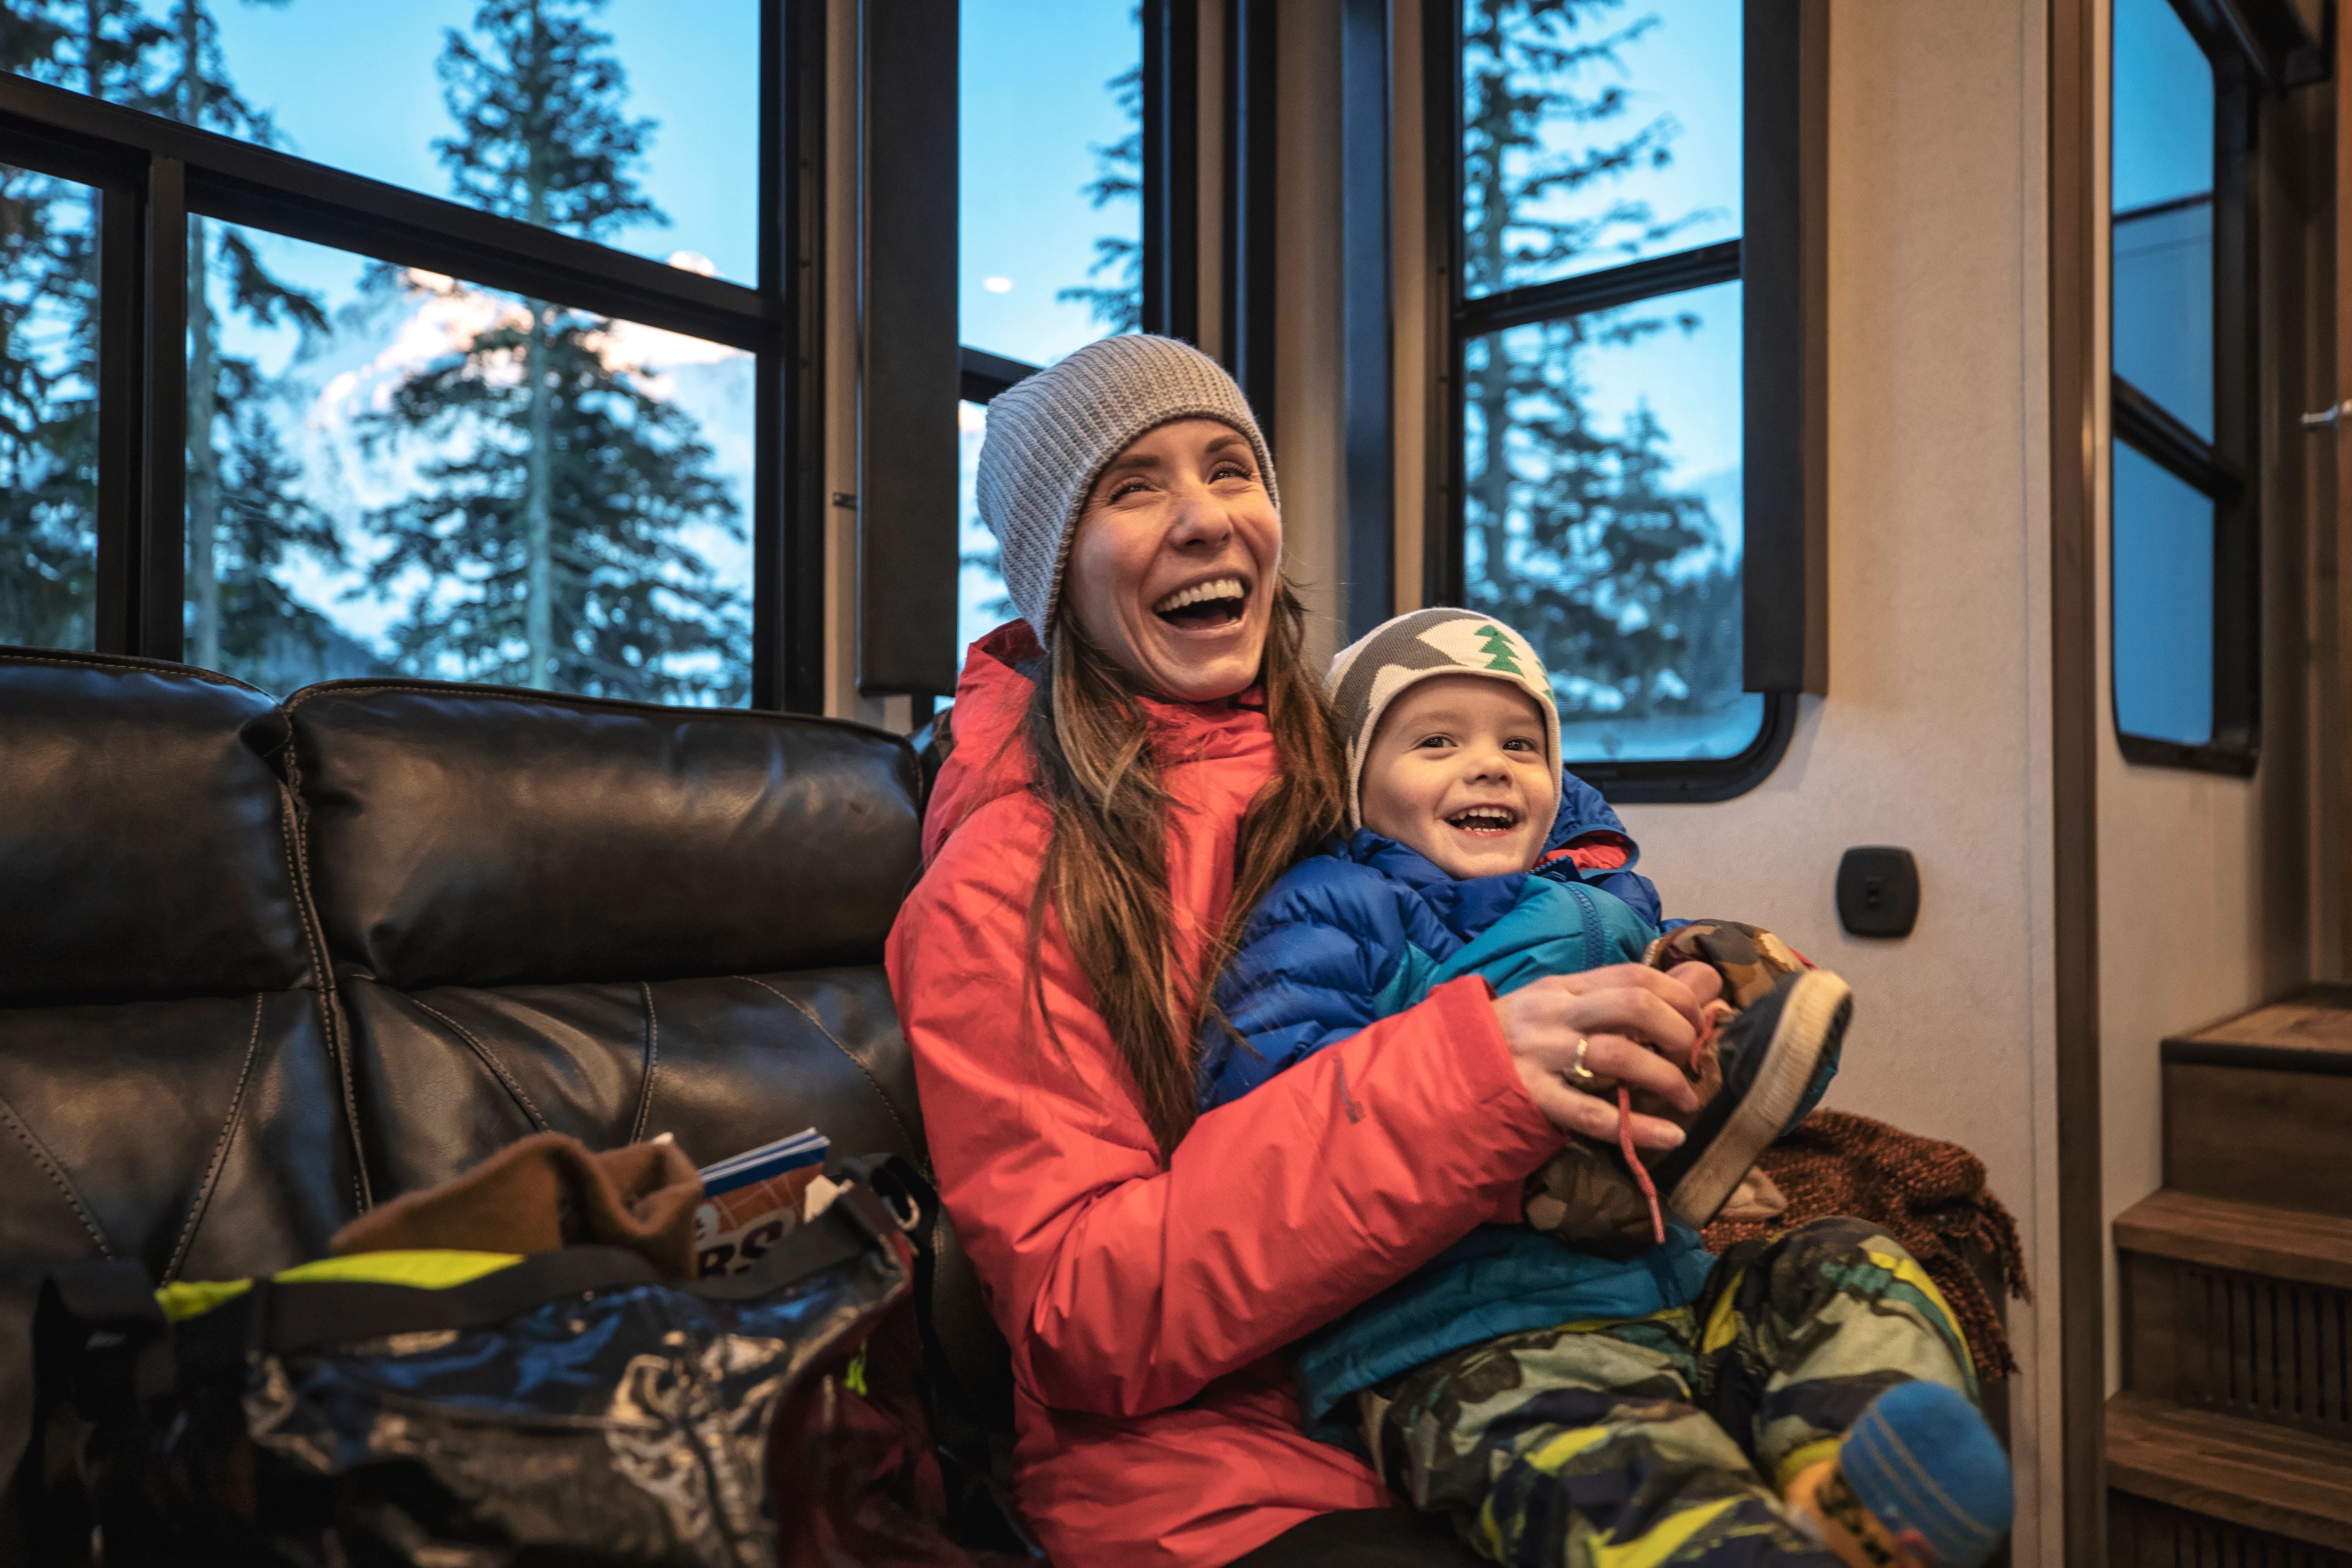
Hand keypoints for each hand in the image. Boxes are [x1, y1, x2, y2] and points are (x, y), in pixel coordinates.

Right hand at [1494, 962, 1722, 1146]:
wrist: (1446, 1065)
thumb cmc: (1512, 1036)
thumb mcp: (1554, 1004)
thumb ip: (1605, 1000)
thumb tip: (1688, 992)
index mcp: (1563, 988)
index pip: (1633, 975)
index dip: (1678, 997)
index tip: (1696, 1023)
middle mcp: (1555, 1014)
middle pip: (1633, 1005)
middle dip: (1677, 1031)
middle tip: (1691, 1059)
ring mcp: (1542, 1055)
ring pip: (1617, 1055)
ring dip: (1664, 1078)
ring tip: (1686, 1099)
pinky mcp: (1532, 1096)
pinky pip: (1591, 1112)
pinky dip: (1637, 1127)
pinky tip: (1668, 1136)